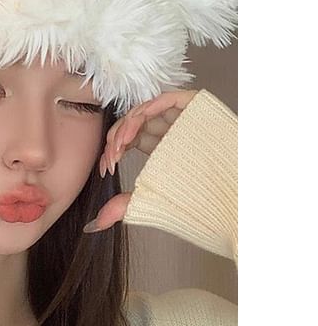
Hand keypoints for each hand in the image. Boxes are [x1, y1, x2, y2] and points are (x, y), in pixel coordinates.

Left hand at [83, 89, 198, 232]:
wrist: (231, 200)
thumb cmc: (197, 202)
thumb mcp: (152, 200)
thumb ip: (124, 205)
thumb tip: (95, 225)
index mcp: (163, 149)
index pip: (131, 138)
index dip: (114, 150)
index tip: (107, 169)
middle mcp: (171, 131)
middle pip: (134, 123)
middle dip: (116, 138)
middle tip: (111, 158)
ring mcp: (183, 118)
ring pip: (145, 110)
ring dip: (127, 125)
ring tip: (119, 147)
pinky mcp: (196, 107)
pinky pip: (166, 99)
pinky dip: (145, 111)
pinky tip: (131, 133)